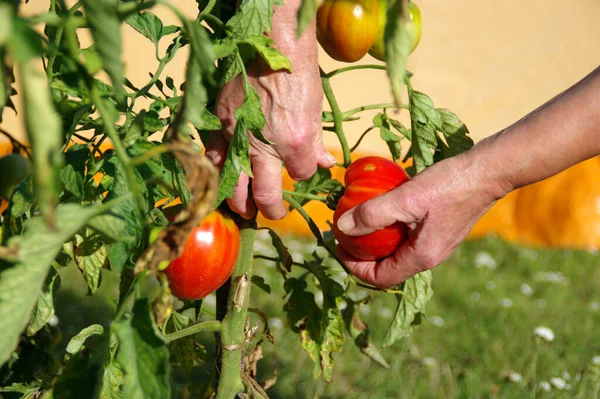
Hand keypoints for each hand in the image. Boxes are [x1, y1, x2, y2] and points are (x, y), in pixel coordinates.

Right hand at [206, 0, 335, 219]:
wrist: (269, 37)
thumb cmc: (298, 68)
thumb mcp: (316, 107)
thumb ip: (317, 141)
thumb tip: (325, 162)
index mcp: (294, 140)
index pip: (301, 174)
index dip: (304, 173)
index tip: (304, 168)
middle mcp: (263, 144)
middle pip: (264, 193)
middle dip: (270, 209)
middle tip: (270, 214)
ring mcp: (236, 134)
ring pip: (233, 183)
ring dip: (238, 202)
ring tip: (243, 210)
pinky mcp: (218, 121)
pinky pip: (212, 156)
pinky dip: (216, 172)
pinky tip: (219, 179)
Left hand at [335, 153, 508, 287]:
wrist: (488, 171)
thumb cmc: (449, 185)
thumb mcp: (406, 199)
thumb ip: (372, 214)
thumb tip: (342, 228)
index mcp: (421, 257)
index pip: (379, 278)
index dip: (353, 267)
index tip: (338, 246)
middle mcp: (429, 256)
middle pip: (386, 267)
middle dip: (361, 254)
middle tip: (343, 233)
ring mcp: (435, 244)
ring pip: (396, 252)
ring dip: (374, 241)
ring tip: (358, 220)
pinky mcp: (438, 230)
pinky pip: (407, 238)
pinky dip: (389, 229)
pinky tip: (382, 208)